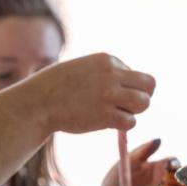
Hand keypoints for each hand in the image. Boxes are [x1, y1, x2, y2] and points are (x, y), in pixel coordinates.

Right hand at [17, 53, 155, 134]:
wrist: (37, 103)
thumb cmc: (58, 88)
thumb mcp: (84, 68)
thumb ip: (107, 74)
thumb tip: (132, 87)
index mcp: (107, 60)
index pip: (137, 75)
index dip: (129, 88)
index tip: (113, 96)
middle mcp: (112, 74)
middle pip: (149, 86)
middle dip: (141, 98)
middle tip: (125, 107)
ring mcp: (109, 94)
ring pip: (144, 103)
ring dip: (134, 112)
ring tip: (116, 114)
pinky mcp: (106, 114)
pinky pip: (131, 122)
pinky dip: (123, 126)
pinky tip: (107, 123)